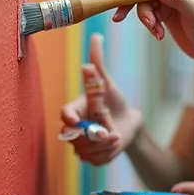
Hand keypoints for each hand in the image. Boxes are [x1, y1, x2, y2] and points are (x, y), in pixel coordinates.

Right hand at [60, 33, 143, 165]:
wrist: (127, 122)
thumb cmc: (113, 100)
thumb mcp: (106, 82)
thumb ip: (98, 63)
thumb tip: (96, 36)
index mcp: (73, 110)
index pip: (66, 114)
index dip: (70, 118)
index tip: (77, 120)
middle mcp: (72, 130)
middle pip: (78, 135)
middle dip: (95, 132)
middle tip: (108, 129)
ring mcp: (79, 146)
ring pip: (89, 149)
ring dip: (105, 142)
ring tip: (114, 133)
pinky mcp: (91, 159)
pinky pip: (98, 159)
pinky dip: (109, 152)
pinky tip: (114, 142)